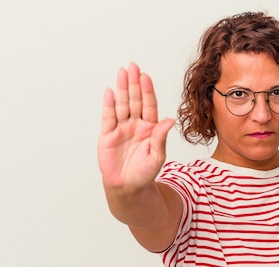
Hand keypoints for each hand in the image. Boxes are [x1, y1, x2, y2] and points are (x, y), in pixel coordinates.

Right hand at [98, 63, 174, 192]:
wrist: (128, 187)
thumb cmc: (144, 173)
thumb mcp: (157, 156)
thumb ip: (160, 138)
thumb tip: (169, 121)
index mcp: (150, 129)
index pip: (149, 105)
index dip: (147, 91)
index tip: (146, 77)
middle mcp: (136, 125)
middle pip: (135, 100)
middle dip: (134, 83)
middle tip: (133, 66)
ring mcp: (122, 128)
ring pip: (122, 105)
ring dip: (122, 89)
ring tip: (122, 72)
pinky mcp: (108, 135)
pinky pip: (109, 117)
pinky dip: (109, 104)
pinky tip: (110, 91)